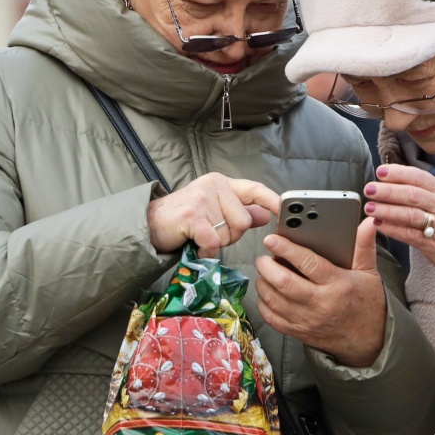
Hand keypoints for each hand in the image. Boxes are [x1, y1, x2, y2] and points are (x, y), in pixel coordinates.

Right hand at [146, 173, 279, 256]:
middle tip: (210, 233)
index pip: (255, 189)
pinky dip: (206, 250)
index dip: (272, 200)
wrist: (149, 225)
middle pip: (244, 221)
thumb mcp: (215, 211)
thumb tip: (267, 214)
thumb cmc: (183, 220)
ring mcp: (202, 198)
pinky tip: (196, 245)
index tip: (286, 210)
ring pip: (230, 232)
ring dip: (217, 243)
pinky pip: (214, 241)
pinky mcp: (192, 215)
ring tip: (200, 237)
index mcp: (222, 183)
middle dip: (231, 235)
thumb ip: (241, 212)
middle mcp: (214, 185)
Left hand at [254, 218, 386, 367]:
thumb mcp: (369, 273)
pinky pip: (272, 318)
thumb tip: (367, 223)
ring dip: (263, 283)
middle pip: (284, 283)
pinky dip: (263, 303)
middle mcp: (320, 303)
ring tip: (264, 272)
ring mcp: (307, 320)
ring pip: (273, 300)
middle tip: (263, 257)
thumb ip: (364, 247)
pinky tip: (266, 292)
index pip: (308, 264)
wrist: (368, 341)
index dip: (287, 249)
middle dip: (267, 266)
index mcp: (338, 284)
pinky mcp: (298, 332)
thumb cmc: (367, 304)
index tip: (272, 239)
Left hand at [362, 164, 434, 274]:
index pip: (418, 177)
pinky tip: (378, 224)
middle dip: (388, 191)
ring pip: (409, 214)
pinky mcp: (433, 244)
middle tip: (369, 189)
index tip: (381, 172)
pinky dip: (392, 229)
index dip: (398, 173)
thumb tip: (395, 177)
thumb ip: (424, 187)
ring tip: (370, 207)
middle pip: (411, 195)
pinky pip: (409, 234)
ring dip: (387, 210)